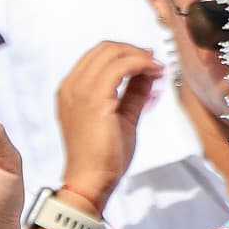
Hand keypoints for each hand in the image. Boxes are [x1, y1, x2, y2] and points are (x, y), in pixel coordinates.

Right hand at [55, 40, 157, 206]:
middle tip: (153, 60)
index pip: (96, 56)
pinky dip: (140, 64)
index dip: (124, 52)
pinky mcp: (94, 99)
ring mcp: (80, 91)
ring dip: (138, 56)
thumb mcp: (121, 117)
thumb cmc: (102, 158)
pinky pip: (120, 67)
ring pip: (111, 52)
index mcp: (72, 90)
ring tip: (157, 67)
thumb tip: (147, 74)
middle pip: (103, 49)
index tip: (146, 58)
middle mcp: (72, 86)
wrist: (91, 180)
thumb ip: (132, 93)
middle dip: (132, 50)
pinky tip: (154, 72)